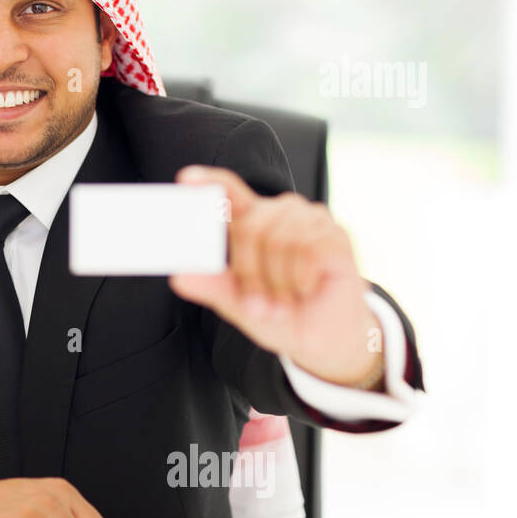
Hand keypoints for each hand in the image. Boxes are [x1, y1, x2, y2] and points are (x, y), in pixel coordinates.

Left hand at [168, 165, 382, 387]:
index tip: (185, 178)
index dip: (210, 182)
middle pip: (250, 226)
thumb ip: (211, 287)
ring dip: (277, 282)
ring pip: (280, 239)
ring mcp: (312, 221)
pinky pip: (309, 250)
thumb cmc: (278, 314)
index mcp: (253, 222)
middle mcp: (282, 213)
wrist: (321, 339)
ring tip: (282, 303)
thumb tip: (179, 276)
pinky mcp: (337, 237)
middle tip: (257, 306)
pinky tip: (306, 290)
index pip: (230, 192)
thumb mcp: (237, 304)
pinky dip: (300, 280)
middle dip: (249, 272)